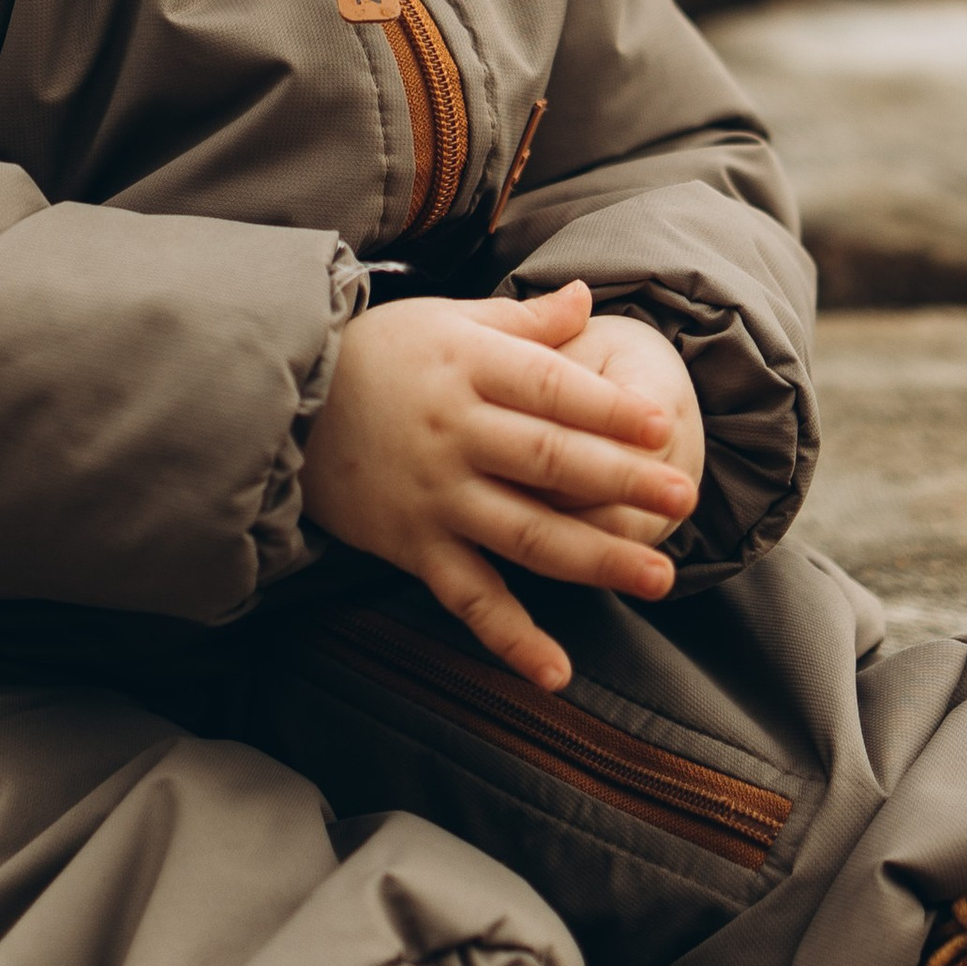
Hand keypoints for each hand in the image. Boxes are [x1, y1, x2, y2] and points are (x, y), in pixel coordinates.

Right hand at [301, 278, 696, 690]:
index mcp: (469, 367)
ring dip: (594, 558)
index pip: (550, 389)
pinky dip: (511, 639)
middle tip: (683, 497)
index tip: (661, 425)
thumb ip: (525, 320)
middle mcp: (455, 434)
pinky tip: (558, 671)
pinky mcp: (413, 547)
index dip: (606, 408)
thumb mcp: (449, 320)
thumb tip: (589, 295)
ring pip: (524, 534)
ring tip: (656, 576)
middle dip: (621, 481)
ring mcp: (435, 496)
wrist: (282, 402)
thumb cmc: (379, 353)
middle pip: (549, 461)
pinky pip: (469, 599)